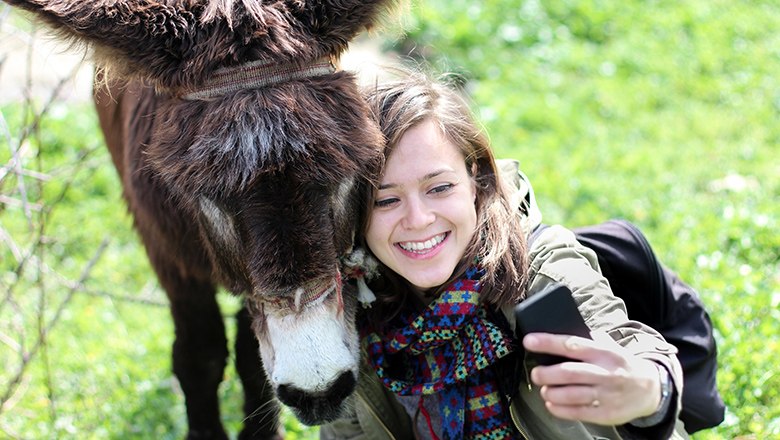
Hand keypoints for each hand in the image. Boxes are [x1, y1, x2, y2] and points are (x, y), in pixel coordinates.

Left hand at [523, 331, 661, 425]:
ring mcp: (606, 395)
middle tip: (535, 373)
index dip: (548, 343)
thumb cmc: (620, 364)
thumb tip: (556, 337)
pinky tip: (551, 404)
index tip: (529, 341)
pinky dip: (560, 409)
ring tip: (544, 390)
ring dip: (551, 393)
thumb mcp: (609, 347)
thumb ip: (587, 341)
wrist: (650, 389)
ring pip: (571, 395)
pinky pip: (578, 412)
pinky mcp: (606, 414)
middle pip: (569, 373)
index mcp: (604, 352)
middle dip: (546, 373)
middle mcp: (605, 373)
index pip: (572, 345)